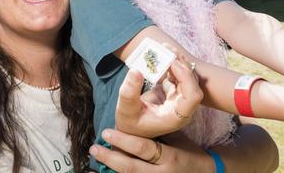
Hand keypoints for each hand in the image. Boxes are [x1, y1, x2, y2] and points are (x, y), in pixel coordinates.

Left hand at [89, 129, 213, 171]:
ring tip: (96, 157)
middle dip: (111, 158)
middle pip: (132, 168)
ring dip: (112, 168)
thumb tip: (134, 117)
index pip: (144, 149)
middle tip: (95, 147)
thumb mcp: (176, 139)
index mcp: (170, 157)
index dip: (124, 141)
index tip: (107, 132)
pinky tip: (105, 172)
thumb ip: (157, 134)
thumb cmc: (188, 152)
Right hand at [114, 57, 202, 137]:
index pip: (193, 97)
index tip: (171, 63)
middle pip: (192, 83)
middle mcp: (182, 108)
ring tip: (165, 48)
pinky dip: (172, 64)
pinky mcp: (174, 91)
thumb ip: (129, 92)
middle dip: (181, 64)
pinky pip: (178, 74)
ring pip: (187, 77)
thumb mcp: (125, 109)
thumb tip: (136, 70)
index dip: (185, 77)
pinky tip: (163, 55)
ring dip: (178, 61)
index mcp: (176, 117)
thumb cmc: (130, 123)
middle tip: (167, 49)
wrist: (130, 127)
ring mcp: (179, 99)